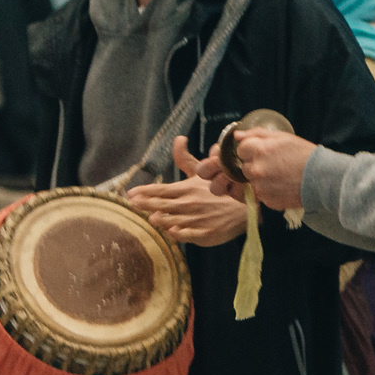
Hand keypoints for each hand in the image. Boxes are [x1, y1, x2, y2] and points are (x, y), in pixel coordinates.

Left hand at [125, 136, 252, 246]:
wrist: (244, 208)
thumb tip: (179, 139)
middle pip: (162, 205)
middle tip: (131, 204)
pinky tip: (172, 232)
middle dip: (145, 204)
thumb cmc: (218, 189)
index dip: (144, 191)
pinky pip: (189, 235)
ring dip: (160, 220)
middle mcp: (189, 204)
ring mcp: (197, 219)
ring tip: (150, 218)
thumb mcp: (201, 172)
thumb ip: (185, 159)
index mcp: (186, 188)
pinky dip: (179, 233)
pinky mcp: (205, 233)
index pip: (161, 189)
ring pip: (172, 221)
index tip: (130, 193)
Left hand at [230, 130, 316, 212]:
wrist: (321, 178)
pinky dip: (269, 191)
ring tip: (280, 177)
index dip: (252, 150)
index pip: (241, 149)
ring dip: (261, 180)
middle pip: (245, 167)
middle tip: (274, 165)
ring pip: (252, 182)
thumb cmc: (304, 154)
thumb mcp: (283, 137)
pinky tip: (282, 186)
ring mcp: (260, 186)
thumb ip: (256, 134)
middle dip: (255, 165)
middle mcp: (256, 169)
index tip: (264, 152)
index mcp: (259, 150)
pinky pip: (261, 194)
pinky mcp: (266, 200)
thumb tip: (237, 135)